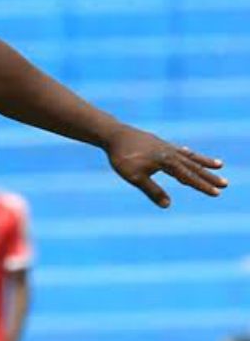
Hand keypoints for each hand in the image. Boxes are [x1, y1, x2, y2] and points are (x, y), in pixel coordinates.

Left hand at [104, 126, 226, 207]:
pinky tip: (188, 152)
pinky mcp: (158, 143)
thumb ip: (152, 190)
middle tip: (226, 183)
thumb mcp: (135, 177)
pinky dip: (187, 153)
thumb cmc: (123, 157)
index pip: (188, 177)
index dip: (203, 186)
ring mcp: (165, 147)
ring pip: (189, 156)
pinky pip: (178, 150)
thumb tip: (168, 205)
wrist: (114, 135)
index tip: (217, 193)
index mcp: (167, 162)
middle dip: (209, 176)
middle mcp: (170, 153)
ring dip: (204, 162)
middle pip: (194, 167)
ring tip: (219, 164)